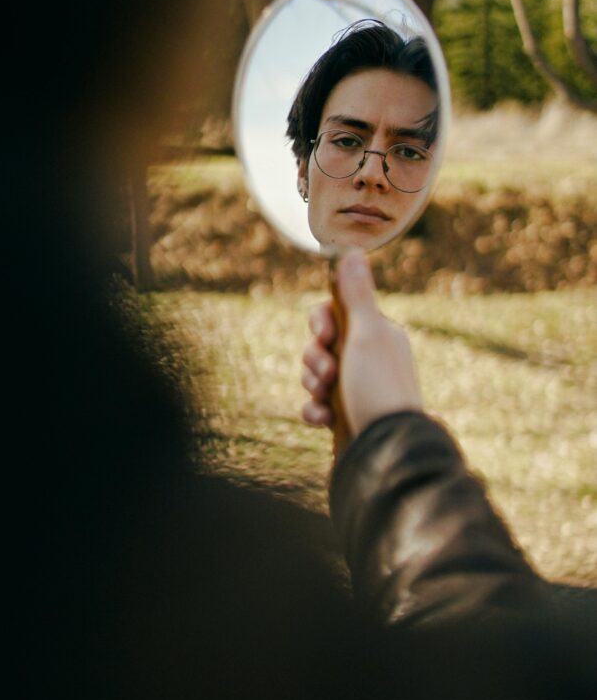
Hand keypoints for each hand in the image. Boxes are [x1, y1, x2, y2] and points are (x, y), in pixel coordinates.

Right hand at [301, 249, 421, 437]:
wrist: (387, 450)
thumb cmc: (379, 388)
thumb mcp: (367, 334)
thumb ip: (357, 293)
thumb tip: (354, 249)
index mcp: (378, 335)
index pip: (337, 312)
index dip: (321, 321)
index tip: (325, 333)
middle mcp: (368, 359)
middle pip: (320, 344)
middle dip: (314, 356)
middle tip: (328, 373)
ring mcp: (356, 389)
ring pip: (315, 374)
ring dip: (312, 384)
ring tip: (326, 398)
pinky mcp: (345, 418)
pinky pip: (315, 405)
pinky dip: (313, 410)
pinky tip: (322, 419)